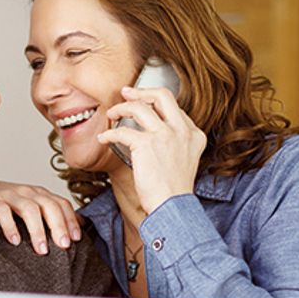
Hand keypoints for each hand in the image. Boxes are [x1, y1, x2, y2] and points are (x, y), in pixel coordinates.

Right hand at [0, 179, 81, 254]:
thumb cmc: (4, 202)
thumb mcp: (30, 206)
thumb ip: (49, 215)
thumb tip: (77, 229)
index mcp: (39, 194)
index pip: (61, 203)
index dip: (70, 220)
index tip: (76, 239)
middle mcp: (27, 192)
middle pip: (48, 206)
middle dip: (58, 226)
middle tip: (63, 246)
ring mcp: (9, 195)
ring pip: (29, 209)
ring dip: (37, 230)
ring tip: (41, 250)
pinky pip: (3, 211)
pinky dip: (10, 226)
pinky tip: (14, 241)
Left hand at [97, 86, 206, 214]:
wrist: (172, 206)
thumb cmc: (173, 191)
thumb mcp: (185, 161)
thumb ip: (176, 144)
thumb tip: (154, 135)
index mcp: (194, 135)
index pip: (175, 109)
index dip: (156, 105)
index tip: (143, 105)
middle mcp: (181, 131)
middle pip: (162, 96)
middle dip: (141, 91)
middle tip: (126, 93)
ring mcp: (164, 135)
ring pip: (139, 107)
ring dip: (121, 108)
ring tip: (111, 114)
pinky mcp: (146, 144)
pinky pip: (122, 131)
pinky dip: (109, 133)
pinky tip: (104, 138)